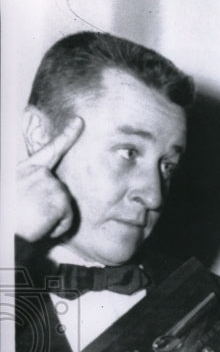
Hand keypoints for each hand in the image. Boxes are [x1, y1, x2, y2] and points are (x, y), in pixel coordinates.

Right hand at [16, 116, 82, 241]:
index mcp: (25, 170)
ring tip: (33, 221)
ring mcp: (50, 182)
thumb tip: (46, 183)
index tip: (80, 121)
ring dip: (53, 219)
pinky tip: (41, 227)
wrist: (5, 229)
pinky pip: (68, 219)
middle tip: (31, 216)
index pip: (50, 150)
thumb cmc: (9, 217)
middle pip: (60, 190)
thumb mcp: (16, 193)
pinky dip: (58, 229)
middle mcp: (38, 172)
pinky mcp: (60, 197)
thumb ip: (32, 186)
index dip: (67, 135)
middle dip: (52, 208)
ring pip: (65, 205)